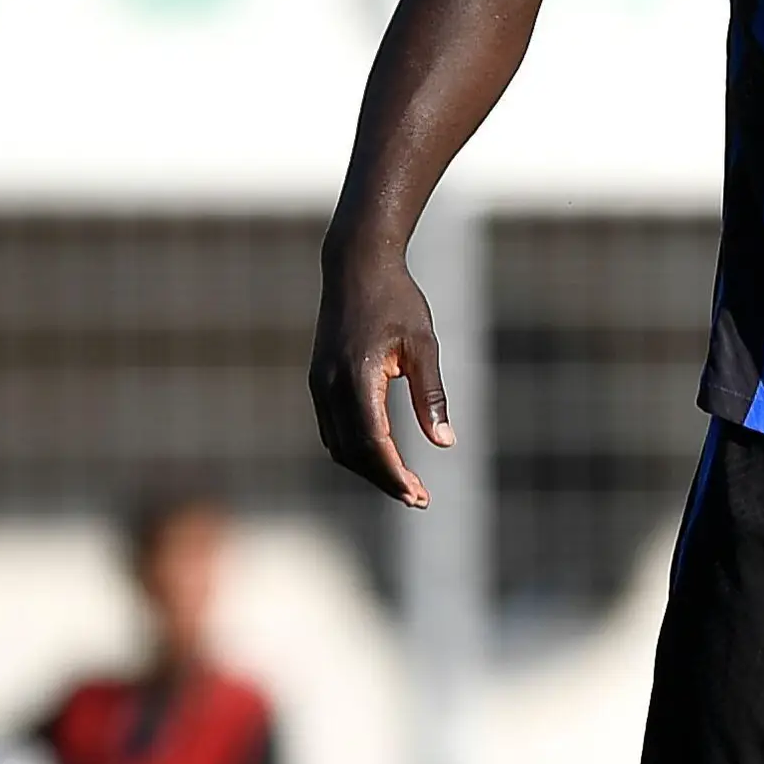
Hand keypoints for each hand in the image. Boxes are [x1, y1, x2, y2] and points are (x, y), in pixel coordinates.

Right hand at [308, 244, 452, 506]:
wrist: (356, 265)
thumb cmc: (397, 301)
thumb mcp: (423, 346)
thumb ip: (430, 395)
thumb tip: (445, 443)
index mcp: (357, 378)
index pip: (374, 443)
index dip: (395, 474)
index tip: (419, 495)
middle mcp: (330, 385)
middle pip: (354, 452)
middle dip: (385, 479)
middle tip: (419, 498)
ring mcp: (319, 383)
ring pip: (339, 445)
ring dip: (369, 469)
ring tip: (404, 485)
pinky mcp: (318, 380)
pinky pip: (332, 429)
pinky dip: (355, 450)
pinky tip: (381, 456)